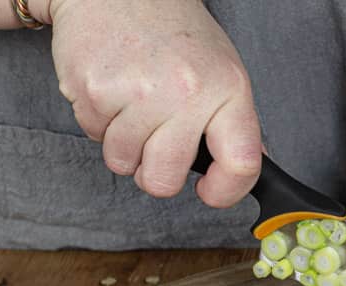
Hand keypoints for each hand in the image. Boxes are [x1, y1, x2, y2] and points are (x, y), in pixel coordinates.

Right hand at [47, 0, 261, 206]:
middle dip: (155, 173)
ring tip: (132, 105)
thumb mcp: (222, 71)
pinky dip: (99, 121)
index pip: (242, 164)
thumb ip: (235, 123)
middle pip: (165, 180)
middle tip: (155, 142)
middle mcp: (187, 92)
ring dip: (124, 146)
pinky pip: (93, 135)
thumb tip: (252, 167)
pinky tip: (112, 88)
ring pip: (124, 163)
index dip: (226, 192)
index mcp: (228, 90)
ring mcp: (139, 90)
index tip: (209, 191)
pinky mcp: (96, 87)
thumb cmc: (174, 34)